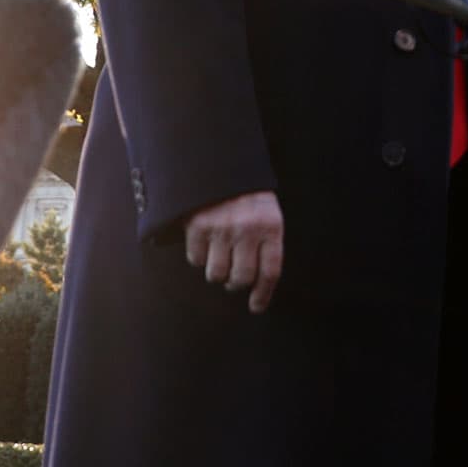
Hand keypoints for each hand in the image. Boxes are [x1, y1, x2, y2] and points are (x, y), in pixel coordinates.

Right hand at [183, 190, 283, 312]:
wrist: (218, 160)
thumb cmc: (246, 192)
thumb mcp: (267, 211)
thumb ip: (267, 242)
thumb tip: (259, 282)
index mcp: (270, 225)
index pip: (270, 271)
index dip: (263, 294)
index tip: (256, 306)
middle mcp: (247, 228)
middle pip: (241, 278)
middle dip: (236, 283)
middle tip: (233, 278)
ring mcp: (221, 227)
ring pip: (216, 274)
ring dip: (217, 272)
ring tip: (219, 258)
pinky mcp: (197, 225)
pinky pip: (196, 259)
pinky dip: (199, 256)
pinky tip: (204, 242)